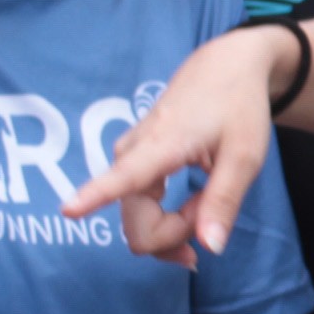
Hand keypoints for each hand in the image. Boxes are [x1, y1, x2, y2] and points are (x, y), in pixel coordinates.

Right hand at [61, 24, 296, 261]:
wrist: (227, 66)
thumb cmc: (238, 105)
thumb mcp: (245, 156)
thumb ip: (223, 201)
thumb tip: (208, 248)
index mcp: (161, 144)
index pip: (122, 177)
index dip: (93, 197)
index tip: (68, 210)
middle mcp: (132, 151)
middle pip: (137, 225)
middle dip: (176, 235)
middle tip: (212, 214)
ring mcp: (128, 157)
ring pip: (137, 222)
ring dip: (173, 228)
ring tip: (207, 205)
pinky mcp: (132, 162)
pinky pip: (139, 210)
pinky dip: (167, 221)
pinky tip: (193, 211)